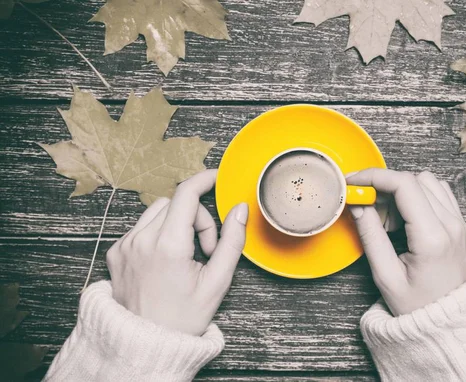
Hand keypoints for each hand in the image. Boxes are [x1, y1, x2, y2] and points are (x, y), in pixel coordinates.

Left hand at [106, 169, 247, 335]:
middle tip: (206, 249)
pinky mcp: (116, 252)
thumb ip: (232, 241)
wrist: (146, 344)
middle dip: (197, 218)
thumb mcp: (217, 282)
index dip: (204, 180)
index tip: (215, 178)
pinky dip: (158, 232)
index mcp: (168, 246)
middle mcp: (141, 240)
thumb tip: (239, 210)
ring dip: (176, 223)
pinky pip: (142, 226)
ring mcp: (125, 246)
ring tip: (186, 254)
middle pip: (175, 203)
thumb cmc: (183, 318)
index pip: (186, 194)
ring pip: (157, 211)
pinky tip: (166, 258)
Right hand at [346, 169, 465, 315]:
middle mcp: (451, 225)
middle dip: (385, 186)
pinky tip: (403, 219)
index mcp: (433, 238)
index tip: (354, 183)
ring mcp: (458, 223)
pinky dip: (416, 196)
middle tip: (367, 208)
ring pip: (427, 182)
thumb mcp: (386, 276)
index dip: (374, 177)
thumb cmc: (419, 306)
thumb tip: (358, 204)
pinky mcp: (459, 224)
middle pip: (415, 179)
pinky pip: (437, 193)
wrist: (452, 324)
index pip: (404, 185)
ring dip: (402, 191)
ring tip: (387, 218)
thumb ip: (370, 235)